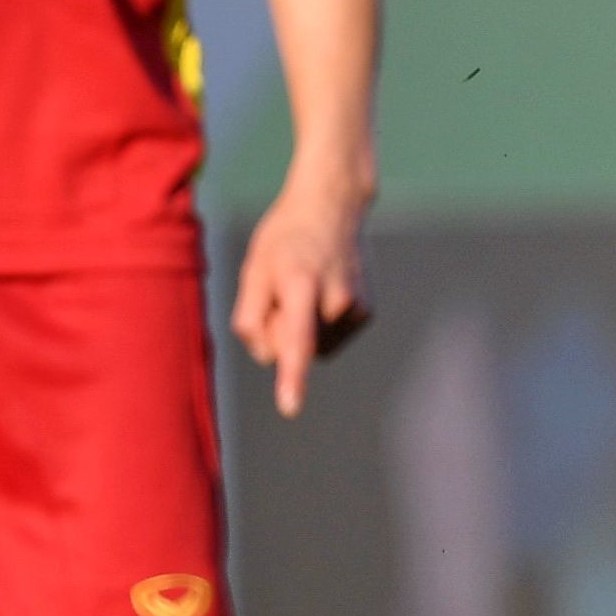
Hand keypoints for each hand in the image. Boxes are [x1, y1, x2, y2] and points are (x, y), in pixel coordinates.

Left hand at [230, 167, 376, 416]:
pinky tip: (321, 291)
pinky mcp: (365, 314)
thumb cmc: (284, 239)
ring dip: (299, 328)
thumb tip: (269, 357)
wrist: (333, 207)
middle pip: (289, 349)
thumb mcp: (253, 270)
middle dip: (276, 330)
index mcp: (302, 285)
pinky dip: (318, 325)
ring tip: (305, 286)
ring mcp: (355, 309)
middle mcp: (336, 300)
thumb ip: (250, 318)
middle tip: (282, 288)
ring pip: (310, 347)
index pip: (296, 340)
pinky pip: (327, 340)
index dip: (292, 377)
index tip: (290, 408)